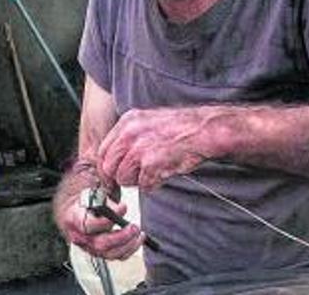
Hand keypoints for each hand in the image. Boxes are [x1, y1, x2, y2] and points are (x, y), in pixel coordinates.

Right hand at [60, 196, 142, 260]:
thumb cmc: (83, 200)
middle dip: (122, 236)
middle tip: (134, 226)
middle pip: (101, 244)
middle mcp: (79, 236)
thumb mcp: (91, 191)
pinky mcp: (99, 252)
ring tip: (138, 233)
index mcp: (73, 218)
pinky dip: (129, 249)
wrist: (75, 209)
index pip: (89, 225)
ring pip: (110, 253)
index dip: (107, 220)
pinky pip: (116, 256)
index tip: (123, 207)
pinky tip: (136, 239)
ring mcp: (89, 247)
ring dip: (128, 244)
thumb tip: (119, 209)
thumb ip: (104, 199)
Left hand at [97, 107, 219, 189]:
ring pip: (123, 178)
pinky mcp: (151, 163)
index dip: (105, 168)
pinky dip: (153, 185)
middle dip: (119, 177)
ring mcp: (139, 148)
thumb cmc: (181, 128)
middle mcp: (129, 134)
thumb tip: (115, 158)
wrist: (205, 130)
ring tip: (153, 173)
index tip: (110, 177)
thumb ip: (128, 138)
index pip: (102, 151)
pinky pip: (143, 185)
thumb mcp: (147, 123)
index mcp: (126, 122)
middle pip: (108, 167)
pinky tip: (162, 175)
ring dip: (137, 181)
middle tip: (133, 179)